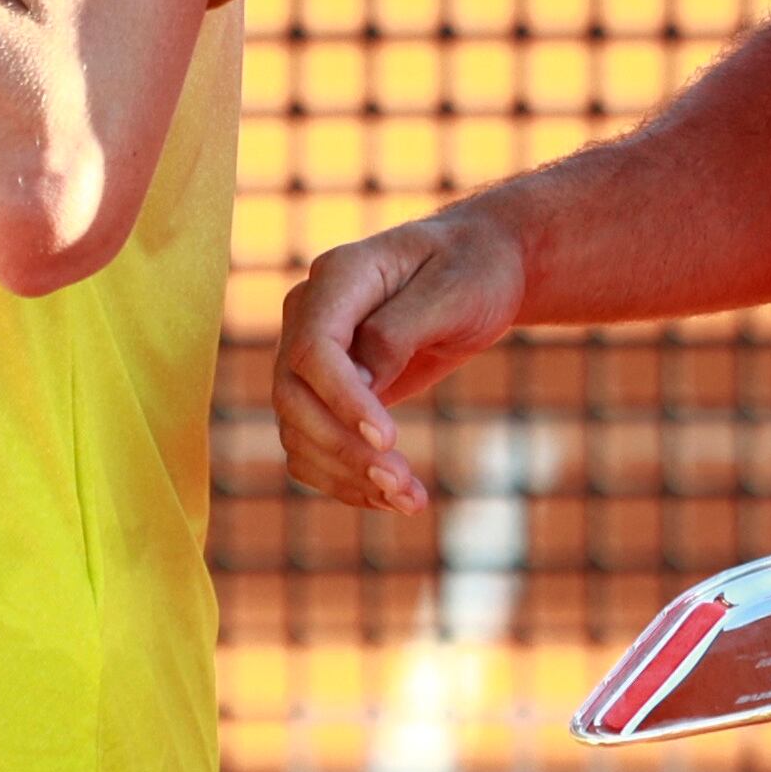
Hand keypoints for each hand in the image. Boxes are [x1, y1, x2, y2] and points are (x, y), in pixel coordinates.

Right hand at [271, 206, 530, 512]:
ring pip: (297, 431)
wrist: (478, 270)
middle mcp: (309, 314)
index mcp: (338, 276)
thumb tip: (363, 381)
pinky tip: (393, 499)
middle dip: (344, 449)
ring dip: (346, 476)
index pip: (314, 348)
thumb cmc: (472, 270)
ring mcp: (310, 355)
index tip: (390, 440)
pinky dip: (345, 480)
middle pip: (292, 396)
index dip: (343, 400)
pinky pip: (313, 446)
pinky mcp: (325, 391)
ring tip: (409, 501)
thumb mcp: (453, 290)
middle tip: (403, 484)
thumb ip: (400, 330)